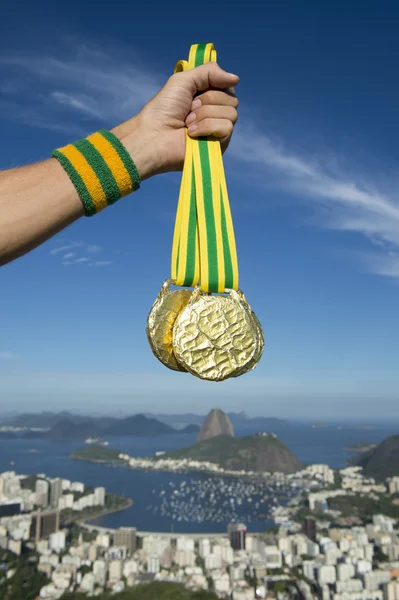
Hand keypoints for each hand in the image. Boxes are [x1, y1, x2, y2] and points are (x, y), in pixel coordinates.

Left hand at [113, 63, 238, 179]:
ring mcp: (218, 131)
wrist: (154, 135)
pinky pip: (227, 127)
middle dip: (207, 100)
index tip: (195, 91)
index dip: (214, 85)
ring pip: (231, 113)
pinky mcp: (219, 146)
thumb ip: (209, 72)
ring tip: (187, 123)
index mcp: (209, 98)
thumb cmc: (164, 109)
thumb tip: (236, 78)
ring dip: (204, 114)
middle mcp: (216, 114)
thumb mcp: (184, 80)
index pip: (228, 86)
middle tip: (188, 109)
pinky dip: (207, 127)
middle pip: (231, 98)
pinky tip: (192, 133)